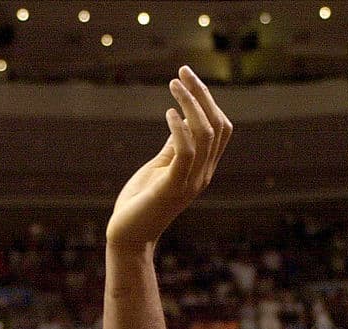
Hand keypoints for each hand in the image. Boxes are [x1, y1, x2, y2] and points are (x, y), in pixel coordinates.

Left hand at [105, 66, 231, 248]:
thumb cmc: (141, 203)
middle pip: (217, 126)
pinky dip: (180, 129)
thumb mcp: (160, 168)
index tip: (187, 78)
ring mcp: (190, 182)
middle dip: (202, 94)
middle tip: (182, 71)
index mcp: (202, 169)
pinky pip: (186, 153)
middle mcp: (202, 174)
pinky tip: (168, 113)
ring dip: (190, 104)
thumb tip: (182, 117)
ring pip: (205, 134)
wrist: (128, 237)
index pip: (220, 129)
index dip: (208, 100)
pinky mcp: (172, 188)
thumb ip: (174, 146)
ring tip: (174, 84)